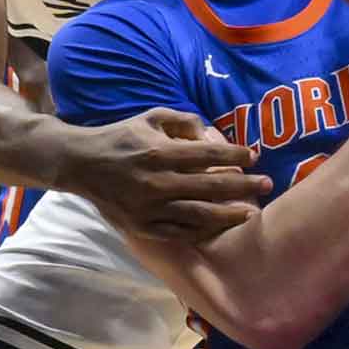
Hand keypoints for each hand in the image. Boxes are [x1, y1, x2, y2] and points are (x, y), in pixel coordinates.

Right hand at [64, 108, 273, 243]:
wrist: (81, 164)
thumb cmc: (121, 136)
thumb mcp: (151, 117)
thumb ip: (184, 121)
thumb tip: (212, 135)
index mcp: (161, 152)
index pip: (209, 154)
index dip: (236, 154)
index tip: (255, 156)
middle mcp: (159, 181)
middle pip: (212, 185)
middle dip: (244, 185)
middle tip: (267, 184)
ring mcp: (151, 207)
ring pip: (200, 214)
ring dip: (230, 213)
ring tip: (252, 212)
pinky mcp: (144, 227)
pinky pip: (179, 231)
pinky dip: (202, 230)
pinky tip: (220, 227)